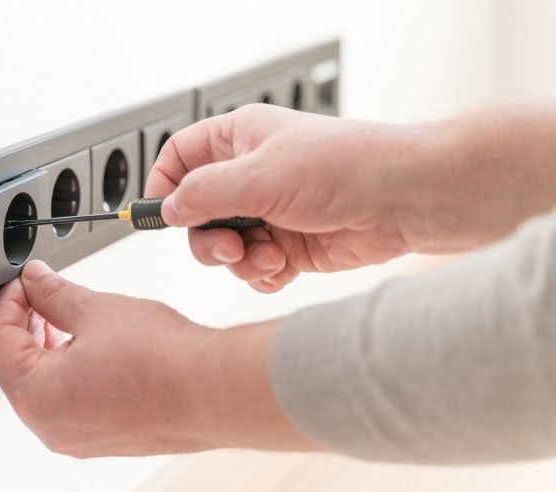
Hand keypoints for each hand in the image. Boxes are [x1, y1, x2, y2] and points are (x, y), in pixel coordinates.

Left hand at [0, 260, 308, 456]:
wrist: (214, 390)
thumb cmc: (163, 360)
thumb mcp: (95, 309)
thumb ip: (53, 293)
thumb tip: (34, 281)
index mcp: (37, 397)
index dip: (7, 303)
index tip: (21, 283)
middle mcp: (53, 427)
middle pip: (17, 368)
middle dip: (27, 325)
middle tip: (41, 295)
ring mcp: (80, 438)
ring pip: (46, 387)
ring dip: (49, 348)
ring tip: (69, 316)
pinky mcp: (107, 437)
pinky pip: (73, 402)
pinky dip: (72, 371)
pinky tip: (94, 345)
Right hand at [146, 102, 555, 291]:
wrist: (405, 201)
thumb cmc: (346, 167)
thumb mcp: (260, 175)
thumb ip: (204, 194)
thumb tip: (168, 208)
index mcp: (239, 141)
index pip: (181, 158)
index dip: (165, 186)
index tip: (161, 215)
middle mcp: (252, 176)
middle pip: (198, 214)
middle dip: (209, 239)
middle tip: (229, 247)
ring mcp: (270, 213)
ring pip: (226, 247)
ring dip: (241, 261)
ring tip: (271, 258)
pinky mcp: (290, 246)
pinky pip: (255, 269)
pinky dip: (262, 275)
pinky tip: (283, 270)